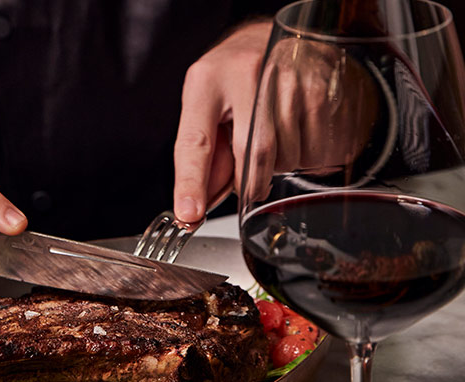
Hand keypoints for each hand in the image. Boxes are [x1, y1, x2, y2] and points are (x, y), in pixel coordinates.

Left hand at [173, 21, 378, 219]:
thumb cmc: (234, 75)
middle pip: (255, 153)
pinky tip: (298, 133)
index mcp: (208, 80)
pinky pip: (319, 150)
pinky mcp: (325, 85)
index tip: (190, 214)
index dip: (193, 182)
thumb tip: (199, 205)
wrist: (275, 33)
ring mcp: (291, 77)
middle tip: (250, 186)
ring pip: (290, 155)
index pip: (196, 142)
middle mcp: (249, 73)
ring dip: (281, 165)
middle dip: (252, 182)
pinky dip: (308, 156)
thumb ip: (205, 155)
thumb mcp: (205, 105)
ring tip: (274, 138)